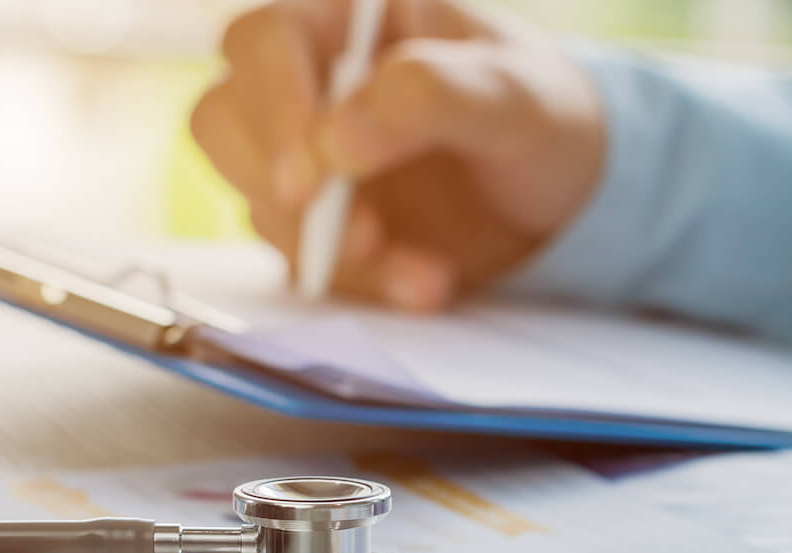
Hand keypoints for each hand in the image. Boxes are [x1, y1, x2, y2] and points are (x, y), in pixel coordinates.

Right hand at [190, 0, 605, 311]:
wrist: (566, 195)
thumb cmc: (543, 118)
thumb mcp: (514, 98)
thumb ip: (430, 97)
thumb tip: (335, 138)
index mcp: (349, 16)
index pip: (266, 39)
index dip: (274, 105)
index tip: (312, 177)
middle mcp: (312, 80)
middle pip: (226, 120)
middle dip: (283, 189)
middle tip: (355, 238)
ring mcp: (308, 155)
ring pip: (259, 200)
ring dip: (332, 252)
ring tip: (425, 276)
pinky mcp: (320, 223)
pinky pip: (304, 259)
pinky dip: (362, 285)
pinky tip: (426, 286)